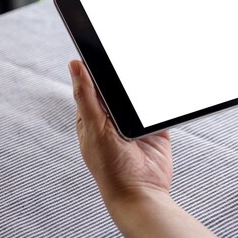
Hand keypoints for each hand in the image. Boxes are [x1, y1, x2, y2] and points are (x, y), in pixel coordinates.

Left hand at [68, 60, 172, 206]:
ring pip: (139, 94)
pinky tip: (163, 88)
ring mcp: (135, 123)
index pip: (93, 83)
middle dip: (124, 74)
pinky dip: (161, 98)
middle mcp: (113, 118)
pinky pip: (158, 107)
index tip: (103, 45)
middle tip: (130, 54)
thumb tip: (74, 65)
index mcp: (92, 116)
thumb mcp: (95, 128)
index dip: (96, 66)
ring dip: (144, 85)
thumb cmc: (110, 167)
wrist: (142, 193)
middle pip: (119, 86)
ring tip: (148, 69)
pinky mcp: (155, 128)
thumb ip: (86, 96)